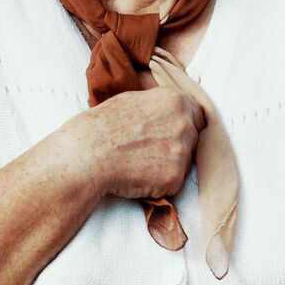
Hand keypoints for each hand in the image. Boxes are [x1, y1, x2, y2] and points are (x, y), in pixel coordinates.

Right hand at [58, 87, 205, 201]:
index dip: (184, 125)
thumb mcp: (132, 100)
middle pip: (193, 139)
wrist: (86, 155)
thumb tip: (172, 110)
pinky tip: (139, 176)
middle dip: (177, 146)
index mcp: (175, 100)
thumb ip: (159, 105)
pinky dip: (160, 184)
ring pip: (185, 162)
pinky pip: (174, 182)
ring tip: (140, 163)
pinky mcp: (175, 176)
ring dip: (168, 165)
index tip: (169, 134)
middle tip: (149, 151)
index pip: (197, 115)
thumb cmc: (101, 126)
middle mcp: (184, 123)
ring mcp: (182, 151)